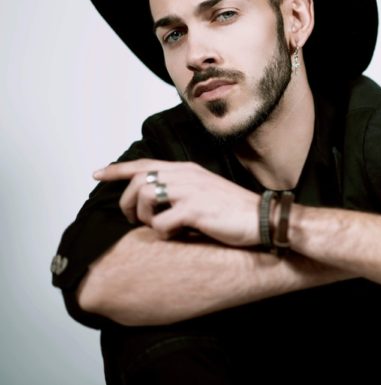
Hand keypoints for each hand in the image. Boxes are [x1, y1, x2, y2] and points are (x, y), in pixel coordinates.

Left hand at [93, 159, 261, 245]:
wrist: (263, 219)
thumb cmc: (235, 210)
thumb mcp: (206, 191)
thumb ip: (181, 190)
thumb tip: (155, 203)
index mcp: (187, 170)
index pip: (145, 164)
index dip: (117, 170)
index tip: (97, 174)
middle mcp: (186, 176)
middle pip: (138, 182)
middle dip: (127, 203)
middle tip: (132, 220)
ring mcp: (190, 192)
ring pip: (145, 198)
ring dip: (144, 218)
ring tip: (157, 228)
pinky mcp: (195, 210)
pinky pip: (161, 223)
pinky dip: (162, 234)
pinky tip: (176, 236)